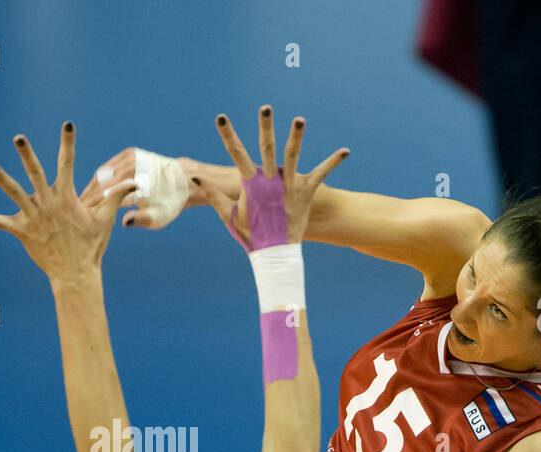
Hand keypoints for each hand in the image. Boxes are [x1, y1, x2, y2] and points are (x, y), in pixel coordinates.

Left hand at [0, 123, 137, 281]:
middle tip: (19, 137)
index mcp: (66, 197)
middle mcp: (48, 202)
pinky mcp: (22, 231)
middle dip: (28, 154)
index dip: (68, 143)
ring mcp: (33, 216)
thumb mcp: (105, 219)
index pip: (68, 163)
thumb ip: (116, 197)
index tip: (68, 125)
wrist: (75, 272)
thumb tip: (136, 182)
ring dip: (1, 178)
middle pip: (36, 173)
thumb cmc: (90, 245)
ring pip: (14, 192)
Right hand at [80, 147, 198, 228]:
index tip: (83, 218)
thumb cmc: (171, 202)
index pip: (108, 189)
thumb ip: (142, 219)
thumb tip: (124, 222)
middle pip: (101, 180)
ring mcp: (127, 155)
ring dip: (90, 190)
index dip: (94, 204)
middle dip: (88, 197)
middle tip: (74, 214)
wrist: (183, 181)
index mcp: (137, 171)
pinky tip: (89, 198)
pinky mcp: (125, 156)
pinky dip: (97, 184)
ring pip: (100, 175)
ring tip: (79, 208)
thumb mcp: (160, 215)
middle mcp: (131, 159)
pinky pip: (106, 171)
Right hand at [190, 106, 347, 247]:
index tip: (220, 118)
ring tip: (300, 119)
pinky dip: (332, 162)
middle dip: (266, 127)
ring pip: (293, 156)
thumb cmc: (251, 234)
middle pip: (267, 148)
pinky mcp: (305, 193)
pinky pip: (320, 174)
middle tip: (265, 108)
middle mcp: (270, 182)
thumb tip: (195, 177)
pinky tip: (345, 151)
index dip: (228, 135)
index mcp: (251, 185)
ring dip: (296, 136)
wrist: (275, 254)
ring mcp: (288, 186)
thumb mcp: (228, 215)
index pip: (236, 154)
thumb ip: (213, 195)